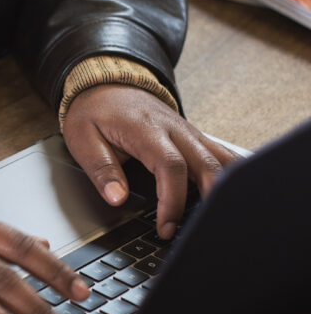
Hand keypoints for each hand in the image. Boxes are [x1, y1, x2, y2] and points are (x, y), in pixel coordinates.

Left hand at [61, 85, 239, 238]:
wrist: (107, 83)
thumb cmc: (95, 111)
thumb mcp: (82, 139)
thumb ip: (101, 169)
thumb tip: (117, 198)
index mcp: (147, 130)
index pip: (171, 166)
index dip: (173, 200)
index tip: (166, 226)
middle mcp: (175, 129)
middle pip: (208, 164)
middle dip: (209, 200)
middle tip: (197, 230)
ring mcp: (189, 132)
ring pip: (223, 159)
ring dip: (227, 188)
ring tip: (221, 218)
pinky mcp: (194, 137)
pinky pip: (221, 155)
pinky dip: (230, 176)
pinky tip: (231, 197)